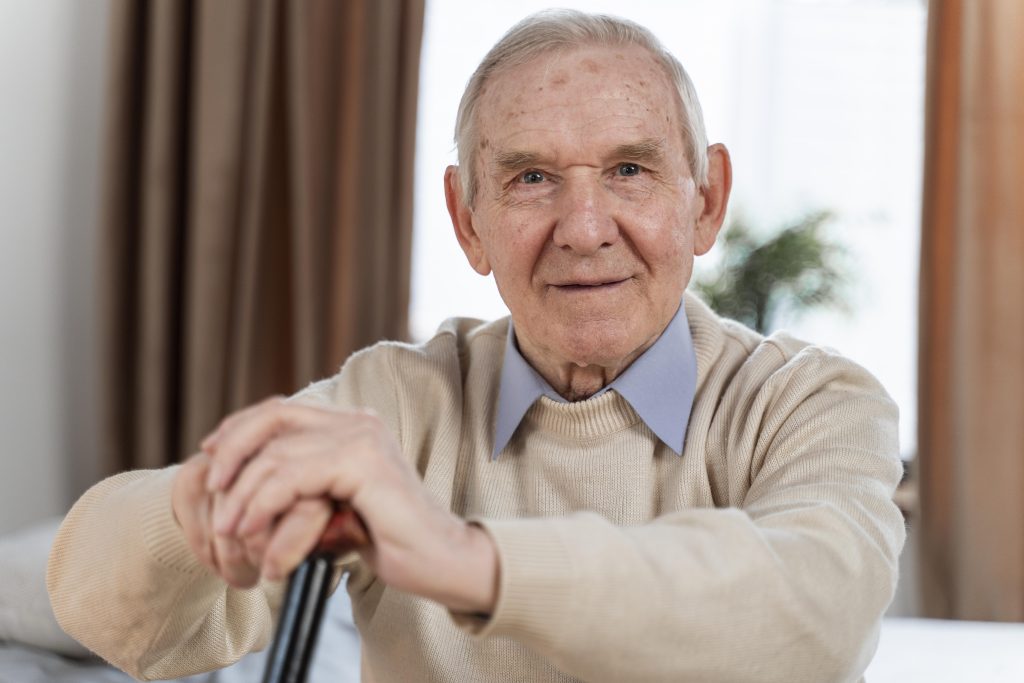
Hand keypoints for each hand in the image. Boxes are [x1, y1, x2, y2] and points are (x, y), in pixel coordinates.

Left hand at [187, 397, 498, 613]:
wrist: (441, 561)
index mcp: (354, 425)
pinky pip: (293, 477)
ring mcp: (363, 439)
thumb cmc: (391, 540)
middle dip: (232, 450)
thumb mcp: (335, 504)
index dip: (240, 427)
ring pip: (277, 453)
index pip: (282, 410)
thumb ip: (304, 483)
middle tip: (211, 489)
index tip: (210, 455)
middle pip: (274, 418)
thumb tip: (247, 482)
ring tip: (227, 528)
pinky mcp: (364, 464)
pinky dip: (263, 503)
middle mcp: (359, 422)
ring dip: (242, 493)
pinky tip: (250, 528)